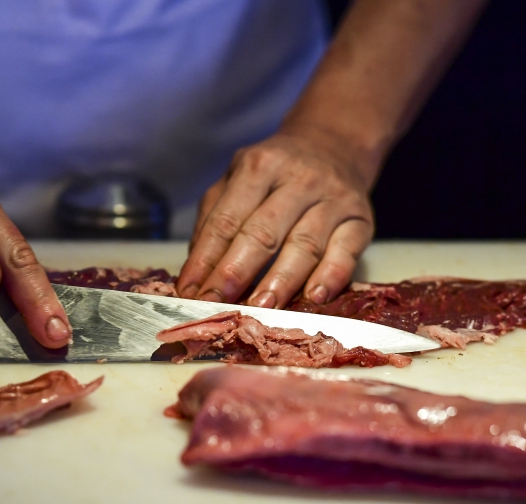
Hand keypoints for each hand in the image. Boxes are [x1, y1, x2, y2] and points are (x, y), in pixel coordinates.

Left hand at [177, 128, 374, 307]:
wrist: (334, 146)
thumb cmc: (275, 175)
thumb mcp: (237, 181)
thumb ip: (213, 220)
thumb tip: (195, 272)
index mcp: (258, 167)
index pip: (226, 220)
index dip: (205, 259)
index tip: (190, 293)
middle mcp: (298, 179)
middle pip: (263, 233)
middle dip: (236, 272)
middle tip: (217, 304)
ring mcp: (333, 198)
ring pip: (304, 245)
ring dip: (281, 281)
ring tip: (261, 308)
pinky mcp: (361, 219)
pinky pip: (347, 252)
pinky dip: (331, 276)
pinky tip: (314, 298)